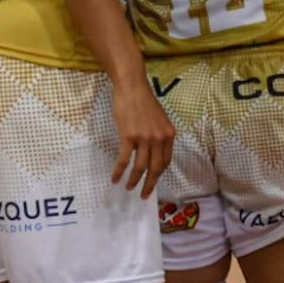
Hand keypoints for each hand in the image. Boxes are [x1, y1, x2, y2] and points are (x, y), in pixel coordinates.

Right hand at [108, 73, 175, 195]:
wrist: (132, 87)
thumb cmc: (143, 100)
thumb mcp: (159, 119)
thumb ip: (159, 135)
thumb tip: (153, 152)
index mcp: (168, 134)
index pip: (165, 161)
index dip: (158, 173)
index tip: (152, 181)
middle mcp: (159, 138)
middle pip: (155, 168)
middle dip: (149, 184)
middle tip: (144, 195)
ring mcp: (144, 138)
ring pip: (140, 167)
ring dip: (134, 181)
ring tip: (129, 188)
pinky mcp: (129, 137)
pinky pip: (124, 159)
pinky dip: (119, 171)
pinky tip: (115, 178)